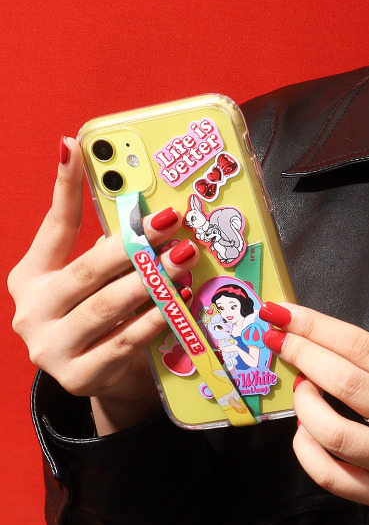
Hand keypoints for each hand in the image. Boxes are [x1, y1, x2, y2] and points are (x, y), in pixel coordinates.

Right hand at [8, 138, 199, 434]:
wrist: (98, 375)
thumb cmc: (100, 318)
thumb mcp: (94, 282)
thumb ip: (107, 252)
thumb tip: (139, 204)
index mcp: (30, 278)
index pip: (53, 228)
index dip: (66, 188)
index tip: (76, 148)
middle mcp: (32, 311)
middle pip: (88, 270)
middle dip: (134, 243)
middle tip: (170, 221)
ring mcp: (50, 348)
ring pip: (107, 306)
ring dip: (150, 280)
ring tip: (183, 258)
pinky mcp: (77, 377)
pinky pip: (124, 341)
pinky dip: (153, 320)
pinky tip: (175, 301)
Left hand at [260, 302, 368, 524]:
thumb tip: (324, 345)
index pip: (363, 346)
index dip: (317, 326)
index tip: (285, 314)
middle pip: (347, 382)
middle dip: (302, 354)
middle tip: (279, 340)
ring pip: (336, 433)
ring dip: (304, 404)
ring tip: (300, 389)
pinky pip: (332, 476)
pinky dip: (306, 450)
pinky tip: (303, 433)